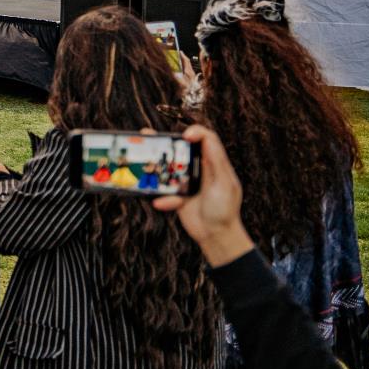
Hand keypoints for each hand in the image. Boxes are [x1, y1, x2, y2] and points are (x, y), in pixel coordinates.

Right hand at [154, 126, 251, 266]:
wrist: (216, 236)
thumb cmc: (225, 210)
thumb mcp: (225, 184)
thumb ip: (216, 162)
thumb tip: (206, 139)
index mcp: (214, 163)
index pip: (206, 139)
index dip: (196, 132)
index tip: (184, 135)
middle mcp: (199, 169)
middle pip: (181, 148)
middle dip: (165, 141)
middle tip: (149, 136)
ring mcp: (186, 181)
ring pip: (168, 167)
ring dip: (155, 166)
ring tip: (144, 161)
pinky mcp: (176, 194)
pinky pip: (164, 191)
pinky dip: (162, 197)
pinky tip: (162, 203)